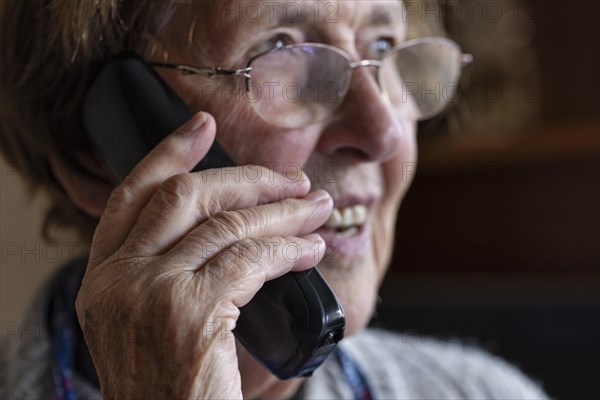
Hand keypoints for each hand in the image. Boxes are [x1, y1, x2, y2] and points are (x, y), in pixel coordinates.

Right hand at [75, 112, 332, 398]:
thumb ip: (170, 270)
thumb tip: (231, 224)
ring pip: (226, 224)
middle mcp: (118, 279)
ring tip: (317, 208)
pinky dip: (288, 249)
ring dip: (282, 212)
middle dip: (246, 179)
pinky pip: (252, 259)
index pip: (133, 195)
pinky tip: (310, 251)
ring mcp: (150, 293)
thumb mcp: (150, 322)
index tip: (202, 126)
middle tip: (292, 180)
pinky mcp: (190, 312)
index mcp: (104, 278)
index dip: (169, 153)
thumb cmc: (172, 386)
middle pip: (185, 196)